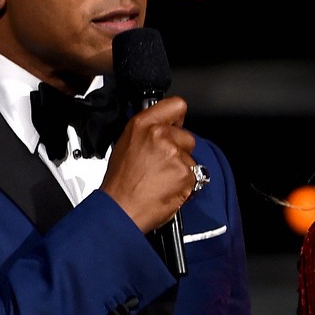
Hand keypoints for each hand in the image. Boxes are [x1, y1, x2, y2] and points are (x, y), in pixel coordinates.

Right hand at [100, 96, 195, 232]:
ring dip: (181, 169)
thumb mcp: (125, 145)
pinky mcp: (186, 174)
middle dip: (179, 150)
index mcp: (142, 125)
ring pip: (190, 158)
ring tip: (161, 179)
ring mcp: (175, 155)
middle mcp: (160, 136)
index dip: (177, 118)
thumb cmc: (120, 184)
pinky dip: (185, 184)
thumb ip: (146, 133)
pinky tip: (167, 188)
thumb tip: (160, 129)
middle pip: (187, 136)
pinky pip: (194, 176)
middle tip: (162, 164)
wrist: (121, 209)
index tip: (176, 125)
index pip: (176, 105)